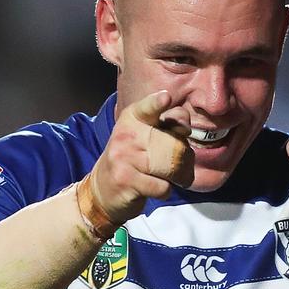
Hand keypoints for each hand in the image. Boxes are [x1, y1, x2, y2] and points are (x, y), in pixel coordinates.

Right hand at [89, 90, 194, 223]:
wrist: (103, 188)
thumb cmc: (133, 158)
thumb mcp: (145, 135)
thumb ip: (168, 125)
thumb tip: (185, 128)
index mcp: (133, 117)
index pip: (148, 108)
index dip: (158, 103)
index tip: (166, 97)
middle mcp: (126, 134)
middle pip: (173, 142)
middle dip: (185, 157)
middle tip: (179, 163)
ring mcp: (124, 157)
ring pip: (171, 166)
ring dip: (178, 176)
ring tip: (167, 176)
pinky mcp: (125, 180)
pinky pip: (162, 186)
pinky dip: (164, 191)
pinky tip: (153, 187)